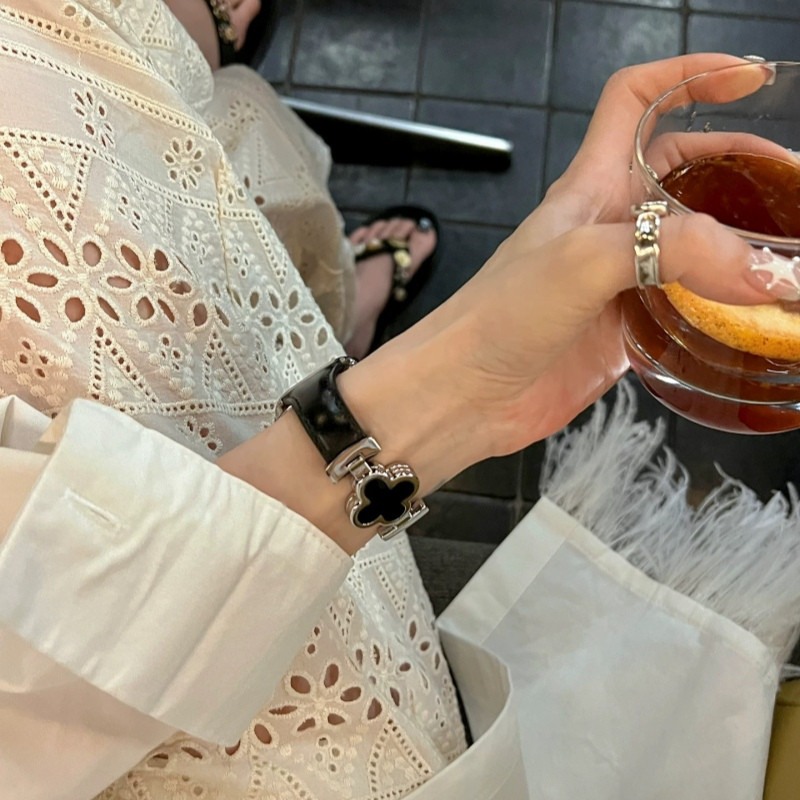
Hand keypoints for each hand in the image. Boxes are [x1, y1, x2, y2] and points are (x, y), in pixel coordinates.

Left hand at [345, 55, 779, 479]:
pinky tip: (757, 312)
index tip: (747, 77)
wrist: (465, 394)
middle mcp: (609, 226)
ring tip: (788, 252)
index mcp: (590, 185)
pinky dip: (727, 304)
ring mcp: (620, 280)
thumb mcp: (583, 261)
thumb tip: (763, 270)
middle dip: (738, 166)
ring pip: (693, 244)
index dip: (688, 74)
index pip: (634, 101)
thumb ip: (672, 251)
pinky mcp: (627, 330)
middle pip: (683, 172)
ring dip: (741, 242)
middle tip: (792, 186)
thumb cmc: (501, 315)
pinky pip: (689, 305)